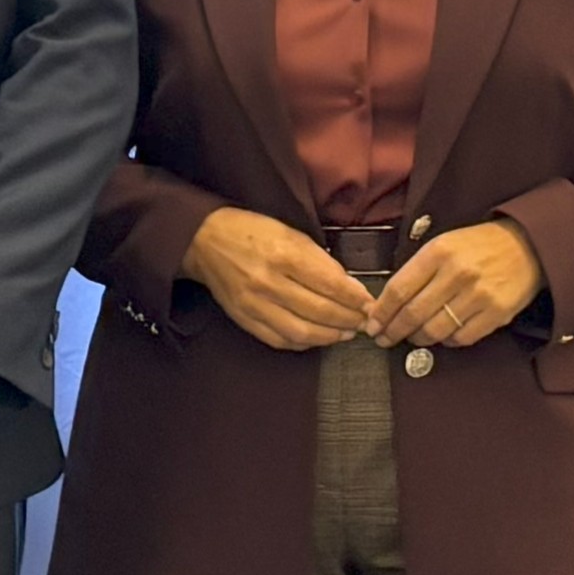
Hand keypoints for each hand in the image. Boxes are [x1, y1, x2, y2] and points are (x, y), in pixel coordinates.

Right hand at [179, 207, 372, 350]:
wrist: (204, 241)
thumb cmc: (250, 231)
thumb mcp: (288, 232)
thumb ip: (319, 259)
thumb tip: (348, 286)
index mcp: (282, 253)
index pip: (330, 283)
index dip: (355, 297)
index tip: (369, 303)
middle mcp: (268, 282)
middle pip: (320, 310)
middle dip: (348, 319)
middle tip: (363, 321)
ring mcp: (254, 304)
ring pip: (302, 331)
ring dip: (330, 336)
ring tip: (345, 332)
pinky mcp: (244, 318)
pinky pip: (280, 340)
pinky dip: (304, 343)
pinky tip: (317, 337)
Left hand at [367, 221, 543, 348]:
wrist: (526, 246)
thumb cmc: (477, 245)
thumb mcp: (442, 244)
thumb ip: (417, 270)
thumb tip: (389, 302)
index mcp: (437, 253)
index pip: (399, 289)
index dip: (381, 312)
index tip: (371, 324)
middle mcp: (456, 274)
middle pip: (413, 313)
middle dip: (392, 330)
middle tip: (383, 338)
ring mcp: (478, 296)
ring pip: (435, 329)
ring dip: (417, 338)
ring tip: (410, 337)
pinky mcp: (497, 314)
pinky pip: (462, 338)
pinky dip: (446, 341)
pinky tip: (440, 336)